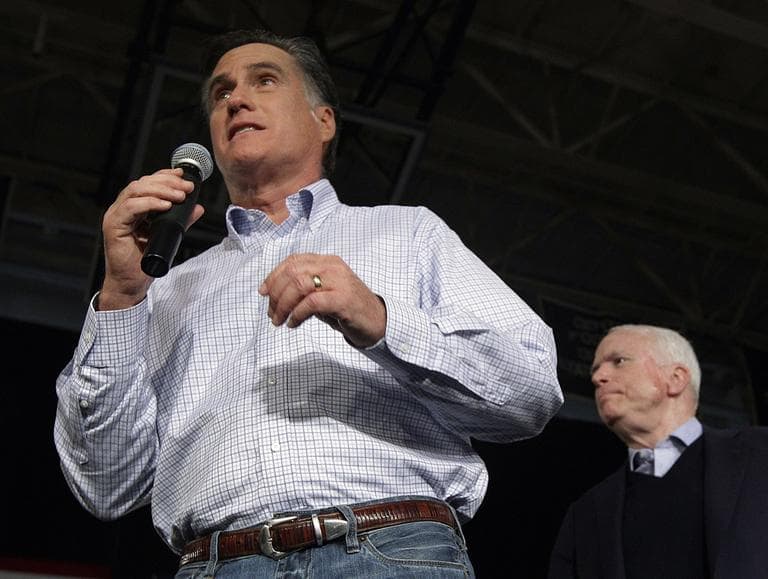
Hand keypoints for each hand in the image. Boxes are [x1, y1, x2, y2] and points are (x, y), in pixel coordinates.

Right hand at [98, 168, 203, 309]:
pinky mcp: (113, 226)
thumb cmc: (145, 261)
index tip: (183, 175)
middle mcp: (123, 208)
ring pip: (135, 191)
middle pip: (142, 183)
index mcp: (133, 207)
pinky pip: (130, 207)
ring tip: (180, 196)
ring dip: (161, 190)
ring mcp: (116, 215)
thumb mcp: (169, 235)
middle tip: (187, 188)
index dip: (165, 176)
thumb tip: (197, 208)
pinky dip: (149, 204)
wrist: (132, 283)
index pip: (147, 183)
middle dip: (167, 182)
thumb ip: (182, 220)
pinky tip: (165, 206)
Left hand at [258, 253, 386, 347]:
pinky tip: (293, 323)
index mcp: (327, 261)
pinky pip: (311, 302)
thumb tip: (274, 295)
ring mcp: (339, 281)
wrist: (378, 322)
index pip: (293, 261)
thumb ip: (303, 290)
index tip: (263, 292)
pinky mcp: (343, 299)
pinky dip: (297, 314)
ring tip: (279, 320)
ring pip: (299, 284)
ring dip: (283, 304)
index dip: (273, 276)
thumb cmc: (348, 309)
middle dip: (275, 293)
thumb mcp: (323, 294)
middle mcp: (332, 267)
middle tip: (271, 313)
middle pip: (292, 272)